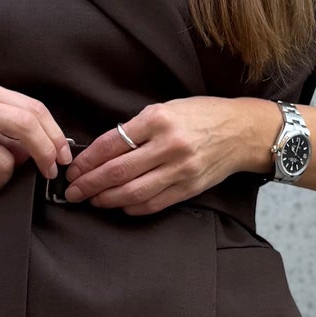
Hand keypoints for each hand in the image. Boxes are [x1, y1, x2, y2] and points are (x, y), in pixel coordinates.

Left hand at [63, 97, 278, 216]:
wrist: (242, 131)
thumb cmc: (201, 116)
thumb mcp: (166, 109)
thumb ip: (137, 129)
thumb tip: (103, 151)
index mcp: (159, 120)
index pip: (112, 144)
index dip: (88, 160)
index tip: (74, 169)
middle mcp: (169, 145)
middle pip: (118, 171)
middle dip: (90, 184)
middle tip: (73, 192)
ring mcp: (181, 170)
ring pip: (134, 192)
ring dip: (108, 199)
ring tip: (93, 200)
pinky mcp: (189, 188)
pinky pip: (155, 203)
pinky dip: (133, 207)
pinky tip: (120, 206)